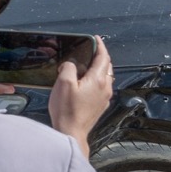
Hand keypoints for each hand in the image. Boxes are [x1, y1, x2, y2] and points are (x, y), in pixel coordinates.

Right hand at [47, 38, 113, 154]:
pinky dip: (96, 79)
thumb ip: (68, 67)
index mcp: (98, 80)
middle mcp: (105, 88)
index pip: (103, 57)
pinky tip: (85, 82)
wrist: (71, 132)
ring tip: (86, 64)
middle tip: (90, 50)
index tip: (96, 39)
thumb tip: (71, 64)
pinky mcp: (100, 105)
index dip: (100, 46)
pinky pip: (101, 87)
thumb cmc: (67, 110)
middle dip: (100, 56)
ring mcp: (104, 97)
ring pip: (105, 77)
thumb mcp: (63, 83)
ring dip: (98, 68)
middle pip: (107, 66)